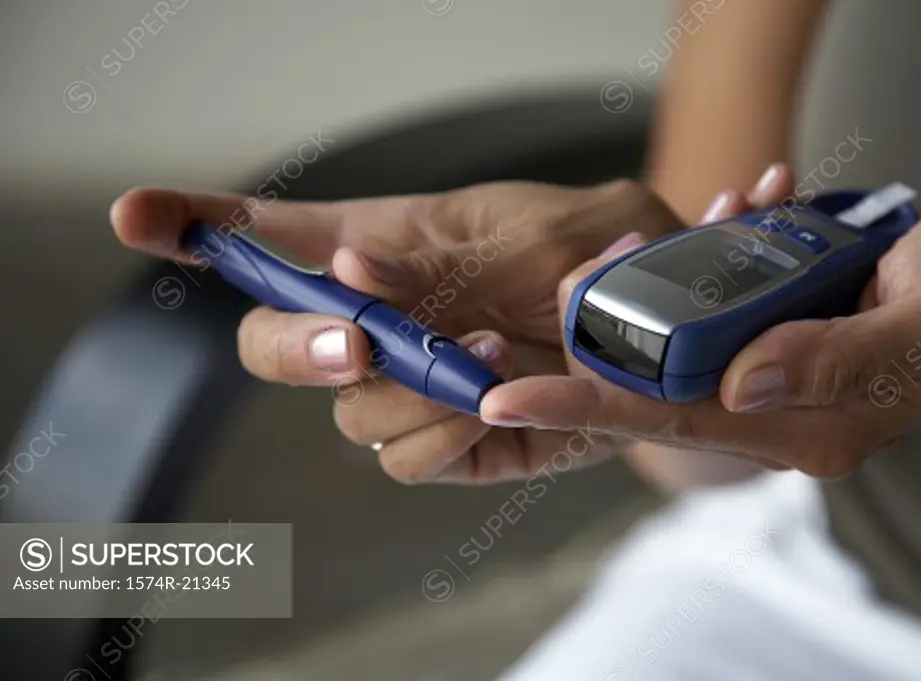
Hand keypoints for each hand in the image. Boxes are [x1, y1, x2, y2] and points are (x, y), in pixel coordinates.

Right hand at [111, 180, 684, 483]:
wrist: (658, 332)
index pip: (270, 237)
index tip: (135, 217)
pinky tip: (495, 402)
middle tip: (359, 339)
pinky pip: (408, 460)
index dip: (196, 226)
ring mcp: (406, 390)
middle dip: (299, 347)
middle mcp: (377, 323)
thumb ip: (443, 258)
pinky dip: (445, 437)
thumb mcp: (535, 230)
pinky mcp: (449, 445)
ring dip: (409, 391)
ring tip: (490, 354)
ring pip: (348, 415)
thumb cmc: (597, 251)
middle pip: (275, 348)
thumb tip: (352, 273)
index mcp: (382, 248)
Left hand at [479, 173, 920, 477]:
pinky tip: (741, 205)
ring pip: (683, 340)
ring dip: (654, 285)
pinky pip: (725, 306)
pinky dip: (717, 255)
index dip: (582, 405)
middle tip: (519, 315)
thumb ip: (836, 359)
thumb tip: (740, 385)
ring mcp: (783, 370)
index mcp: (810, 423)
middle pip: (654, 388)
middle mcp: (784, 407)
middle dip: (585, 350)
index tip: (504, 397)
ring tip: (646, 234)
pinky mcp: (789, 333)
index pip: (670, 419)